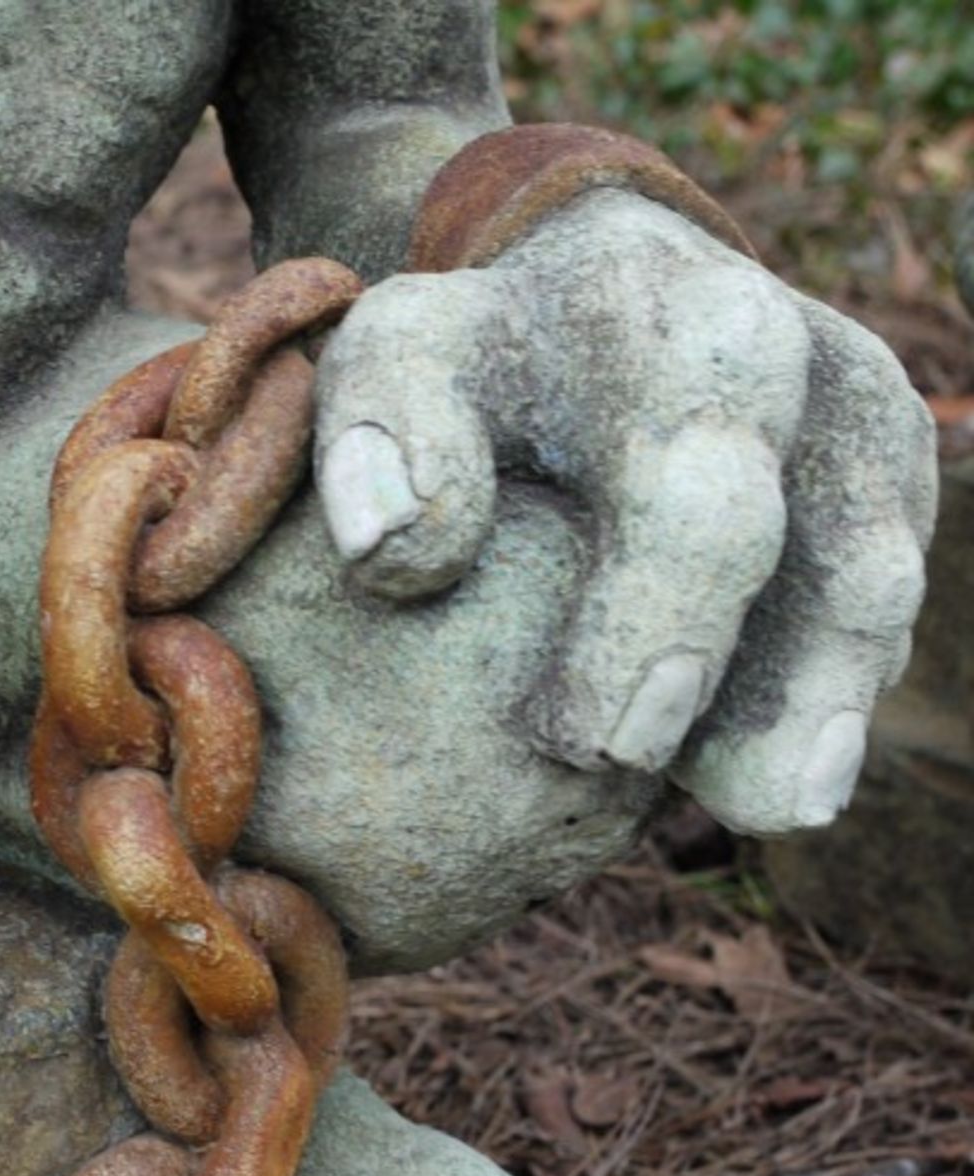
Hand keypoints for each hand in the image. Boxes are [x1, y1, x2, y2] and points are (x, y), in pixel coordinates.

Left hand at [314, 188, 935, 836]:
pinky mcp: (887, 480)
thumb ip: (377, 434)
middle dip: (780, 689)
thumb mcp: (396, 357)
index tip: (596, 749)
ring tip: (778, 805)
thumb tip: (396, 549)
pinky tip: (775, 765)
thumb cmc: (476, 352)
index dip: (657, 634)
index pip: (695, 506)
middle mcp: (804, 370)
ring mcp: (863, 425)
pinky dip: (828, 687)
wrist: (596, 281)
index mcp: (678, 333)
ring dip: (828, 709)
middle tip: (732, 806)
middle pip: (832, 553)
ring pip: (874, 589)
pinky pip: (874, 601)